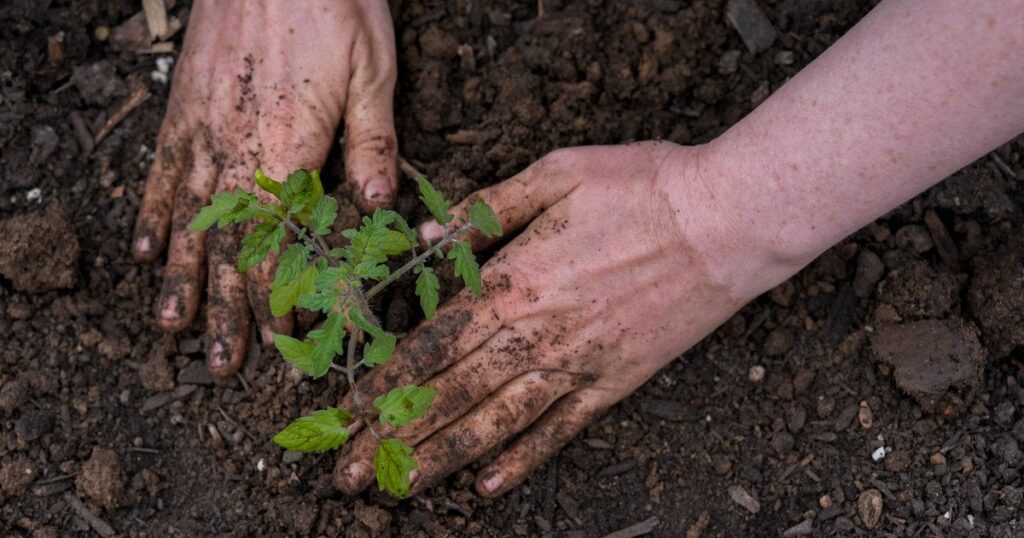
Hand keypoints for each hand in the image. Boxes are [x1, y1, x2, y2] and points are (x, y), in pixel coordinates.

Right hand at [132, 0, 398, 376]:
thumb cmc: (332, 4)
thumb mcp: (373, 71)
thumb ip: (370, 143)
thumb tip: (376, 204)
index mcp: (288, 149)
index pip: (282, 243)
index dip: (281, 298)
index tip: (284, 344)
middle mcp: (235, 149)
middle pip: (228, 245)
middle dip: (228, 309)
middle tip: (222, 364)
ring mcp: (200, 128)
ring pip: (187, 218)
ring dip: (180, 277)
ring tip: (171, 326)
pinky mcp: (182, 106)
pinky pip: (161, 171)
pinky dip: (152, 212)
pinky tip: (145, 247)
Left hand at [332, 142, 797, 496]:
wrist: (728, 221)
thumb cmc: (642, 186)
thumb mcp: (556, 173)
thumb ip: (487, 209)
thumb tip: (426, 239)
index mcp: (514, 282)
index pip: (431, 343)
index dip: (384, 380)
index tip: (348, 410)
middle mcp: (537, 334)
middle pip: (450, 393)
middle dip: (393, 434)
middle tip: (348, 470)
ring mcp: (577, 364)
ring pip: (495, 423)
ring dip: (442, 457)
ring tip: (400, 487)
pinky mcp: (615, 382)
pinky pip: (560, 430)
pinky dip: (523, 460)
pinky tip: (489, 486)